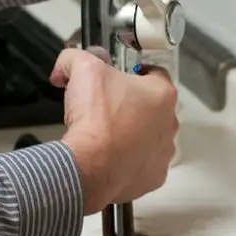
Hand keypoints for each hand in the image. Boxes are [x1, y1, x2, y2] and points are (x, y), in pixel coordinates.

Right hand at [50, 48, 178, 214]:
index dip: (132, 72)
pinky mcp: (154, 177)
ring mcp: (164, 153)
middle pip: (151, 106)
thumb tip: (66, 65)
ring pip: (148, 137)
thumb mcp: (82, 69)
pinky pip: (142, 164)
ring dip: (131, 134)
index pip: (154, 73)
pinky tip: (108, 156)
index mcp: (162, 94)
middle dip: (129, 104)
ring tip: (104, 134)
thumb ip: (76, 58)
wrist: (90, 167)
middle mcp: (169, 124)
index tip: (115, 77)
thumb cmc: (96, 119)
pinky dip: (128, 160)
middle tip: (103, 106)